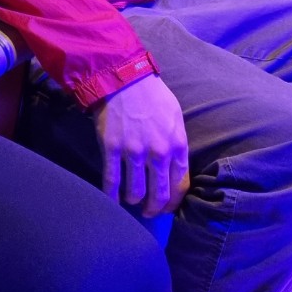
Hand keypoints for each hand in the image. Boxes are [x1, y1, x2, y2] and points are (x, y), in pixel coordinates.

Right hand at [91, 75, 187, 216]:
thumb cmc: (152, 96)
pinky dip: (112, 196)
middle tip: (149, 212)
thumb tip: (176, 167)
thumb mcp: (175, 117)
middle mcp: (158, 153)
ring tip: (132, 201)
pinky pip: (112, 181)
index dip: (172, 202)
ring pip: (136, 192)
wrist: (124, 79)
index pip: (179, 186)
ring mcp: (134, 152)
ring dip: (134, 201)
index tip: (166, 206)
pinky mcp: (112, 150)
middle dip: (154, 208)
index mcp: (177, 145)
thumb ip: (177, 143)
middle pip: (159, 194)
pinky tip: (112, 201)